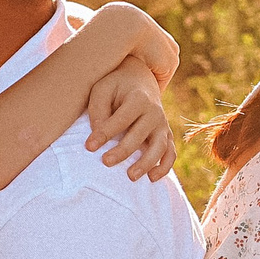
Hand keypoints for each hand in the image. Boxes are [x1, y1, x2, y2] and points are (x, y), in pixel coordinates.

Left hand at [81, 57, 176, 180]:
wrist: (140, 80)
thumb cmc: (116, 86)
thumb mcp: (102, 89)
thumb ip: (98, 109)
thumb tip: (97, 133)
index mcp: (138, 98)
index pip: (121, 119)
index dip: (105, 134)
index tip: (89, 147)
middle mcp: (154, 112)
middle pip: (139, 135)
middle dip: (123, 151)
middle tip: (105, 162)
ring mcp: (162, 125)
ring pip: (159, 147)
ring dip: (146, 163)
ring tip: (130, 176)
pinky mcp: (166, 135)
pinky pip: (170, 154)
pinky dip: (164, 167)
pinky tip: (151, 178)